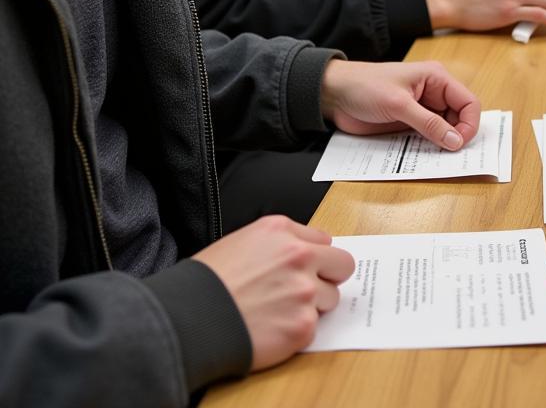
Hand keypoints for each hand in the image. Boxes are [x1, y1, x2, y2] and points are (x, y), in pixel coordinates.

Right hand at [194, 216, 354, 370]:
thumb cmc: (207, 283)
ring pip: (330, 298)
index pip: (324, 241)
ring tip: (277, 312)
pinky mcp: (302, 325)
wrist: (186, 319)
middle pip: (343, 264)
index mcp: (281, 231)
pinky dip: (295, 331)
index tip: (306, 269)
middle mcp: (298, 255)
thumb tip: (308, 251)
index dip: (315, 258)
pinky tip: (271, 328)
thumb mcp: (242, 241)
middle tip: (306, 290)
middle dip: (328, 278)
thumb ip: (281, 243)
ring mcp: (304, 291)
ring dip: (311, 307)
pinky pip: (313, 327)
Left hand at [320, 59, 480, 150]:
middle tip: (449, 155)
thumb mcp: (398, 104)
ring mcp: (422, 109)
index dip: (469, 124)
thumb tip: (456, 141)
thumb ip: (428, 123)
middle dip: (458, 136)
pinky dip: (430, 147)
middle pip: (460, 118)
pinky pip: (428, 137)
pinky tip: (424, 156)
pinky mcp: (410, 123)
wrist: (334, 94)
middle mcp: (434, 93)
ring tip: (436, 157)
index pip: (468, 102)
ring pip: (445, 130)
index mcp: (437, 79)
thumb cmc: (365, 86)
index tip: (459, 144)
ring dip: (443, 144)